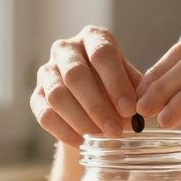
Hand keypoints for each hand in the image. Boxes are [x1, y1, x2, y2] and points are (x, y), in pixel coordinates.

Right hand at [32, 26, 142, 146]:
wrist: (93, 101)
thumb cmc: (117, 87)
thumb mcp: (131, 82)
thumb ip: (137, 91)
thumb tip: (144, 108)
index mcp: (93, 37)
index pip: (102, 54)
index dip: (116, 82)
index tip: (130, 110)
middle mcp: (66, 49)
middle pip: (75, 75)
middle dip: (97, 106)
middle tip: (115, 130)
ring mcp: (47, 71)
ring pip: (57, 95)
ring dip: (81, 120)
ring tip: (101, 138)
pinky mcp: (36, 96)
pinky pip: (45, 115)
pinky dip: (65, 131)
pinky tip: (83, 142)